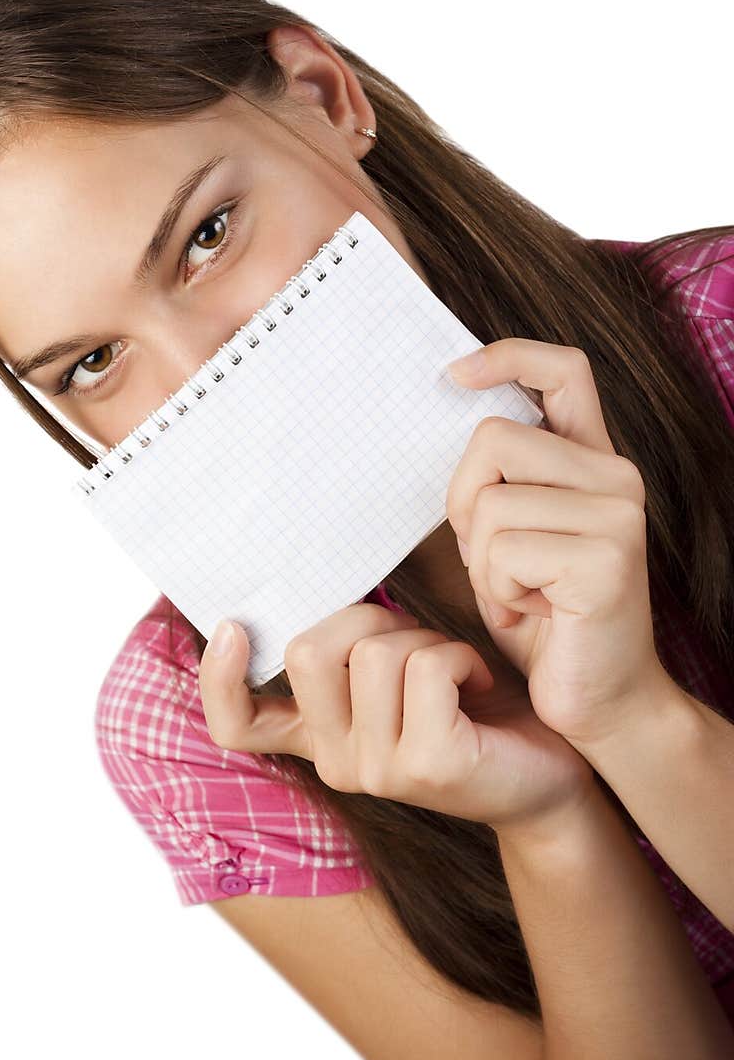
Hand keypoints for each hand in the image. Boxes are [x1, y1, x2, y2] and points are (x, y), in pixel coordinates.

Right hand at [199, 602, 595, 835]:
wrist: (551, 772)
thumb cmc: (473, 705)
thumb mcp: (398, 676)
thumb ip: (350, 648)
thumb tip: (319, 579)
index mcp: (319, 739)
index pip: (236, 725)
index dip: (218, 677)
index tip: (233, 627)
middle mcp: (336, 763)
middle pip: (309, 650)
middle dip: (369, 618)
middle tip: (418, 639)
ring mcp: (377, 770)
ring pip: (373, 651)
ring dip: (426, 637)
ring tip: (458, 668)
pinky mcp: (426, 764)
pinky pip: (425, 666)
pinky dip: (460, 654)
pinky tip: (480, 683)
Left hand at [446, 337, 671, 743]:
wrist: (602, 703)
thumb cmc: (546, 622)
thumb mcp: (508, 541)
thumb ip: (494, 486)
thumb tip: (442, 426)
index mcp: (592, 463)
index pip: (563, 371)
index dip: (509, 356)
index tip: (455, 374)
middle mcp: (615, 476)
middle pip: (490, 440)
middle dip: (464, 503)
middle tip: (494, 562)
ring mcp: (617, 514)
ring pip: (488, 503)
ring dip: (481, 562)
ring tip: (519, 595)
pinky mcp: (606, 559)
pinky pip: (503, 551)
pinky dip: (499, 592)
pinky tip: (533, 615)